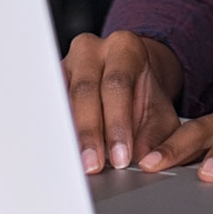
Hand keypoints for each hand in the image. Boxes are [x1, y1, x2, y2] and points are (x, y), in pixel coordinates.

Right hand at [63, 29, 181, 173]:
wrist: (132, 80)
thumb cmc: (145, 96)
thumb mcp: (161, 113)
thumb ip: (156, 135)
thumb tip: (145, 158)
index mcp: (125, 48)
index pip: (117, 84)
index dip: (117, 123)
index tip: (121, 157)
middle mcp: (92, 49)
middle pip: (85, 90)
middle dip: (90, 133)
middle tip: (94, 165)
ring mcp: (68, 63)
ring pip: (63, 99)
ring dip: (70, 134)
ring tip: (77, 164)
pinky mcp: (52, 80)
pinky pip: (51, 105)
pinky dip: (57, 130)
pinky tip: (63, 152)